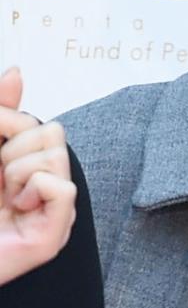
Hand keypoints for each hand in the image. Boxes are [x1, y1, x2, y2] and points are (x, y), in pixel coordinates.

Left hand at [0, 66, 76, 285]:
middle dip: (15, 151)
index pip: (40, 123)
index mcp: (29, 168)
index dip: (8, 124)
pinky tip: (16, 211)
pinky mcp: (54, 236)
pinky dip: (32, 191)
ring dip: (17, 174)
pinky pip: (61, 188)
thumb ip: (1, 113)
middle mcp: (47, 188)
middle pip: (54, 134)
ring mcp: (54, 213)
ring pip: (56, 157)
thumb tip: (17, 72)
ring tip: (5, 200)